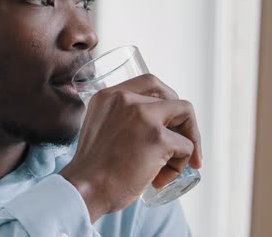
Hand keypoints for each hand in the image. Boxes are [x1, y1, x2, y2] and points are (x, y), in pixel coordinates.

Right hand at [60, 74, 202, 222]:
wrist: (84, 190)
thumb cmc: (91, 170)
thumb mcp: (100, 129)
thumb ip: (121, 119)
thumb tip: (154, 125)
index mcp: (108, 96)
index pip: (150, 83)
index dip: (167, 99)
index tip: (170, 120)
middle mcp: (126, 99)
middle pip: (172, 97)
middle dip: (184, 120)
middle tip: (184, 143)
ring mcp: (144, 116)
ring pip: (185, 115)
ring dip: (187, 142)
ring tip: (169, 168)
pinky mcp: (158, 137)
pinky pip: (186, 146)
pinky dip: (180, 165)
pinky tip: (160, 180)